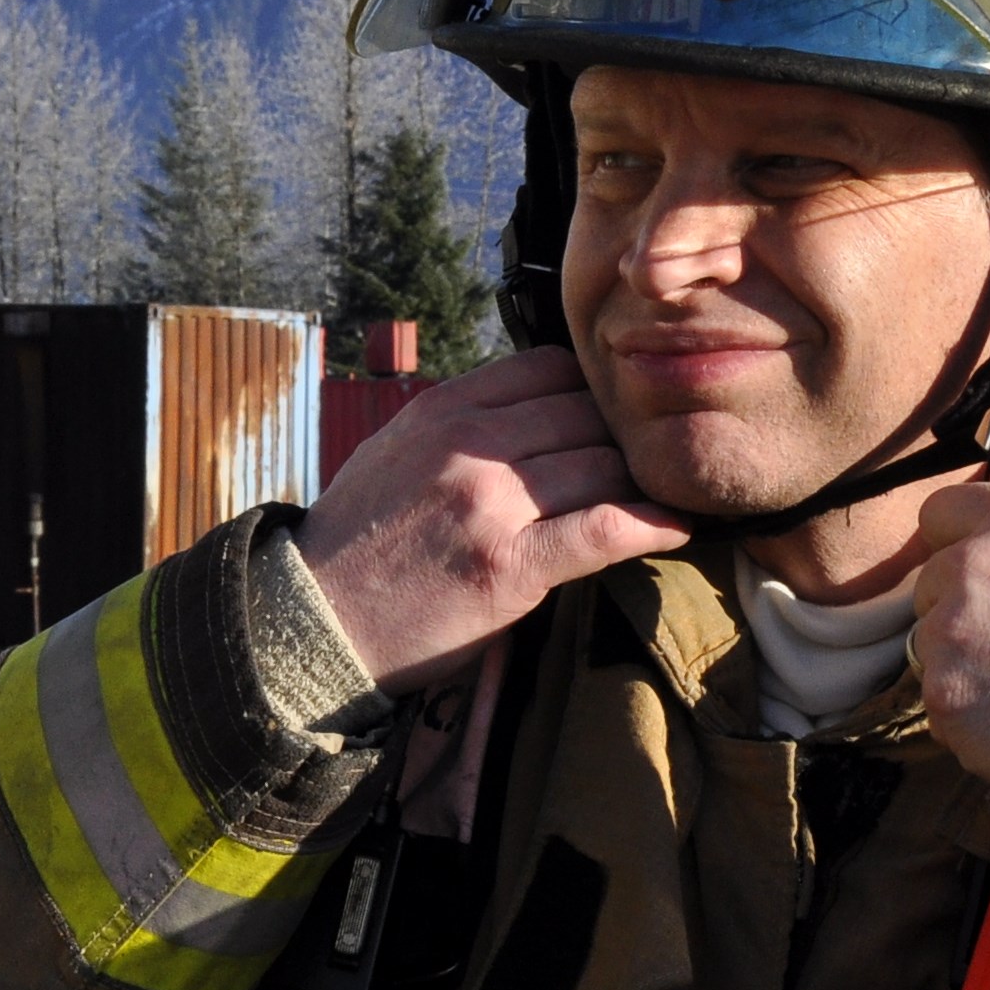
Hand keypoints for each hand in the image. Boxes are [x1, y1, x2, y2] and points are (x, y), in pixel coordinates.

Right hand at [298, 348, 687, 693]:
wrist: (311, 620)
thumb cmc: (359, 542)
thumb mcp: (398, 451)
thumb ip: (464, 423)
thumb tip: (539, 406)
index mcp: (444, 410)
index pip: (551, 369)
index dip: (592, 393)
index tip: (611, 421)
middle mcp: (469, 444)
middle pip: (587, 415)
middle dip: (623, 440)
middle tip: (649, 466)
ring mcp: (490, 504)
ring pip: (603, 466)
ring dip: (641, 483)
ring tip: (667, 497)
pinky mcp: (509, 567)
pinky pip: (605, 529)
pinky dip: (652, 526)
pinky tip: (678, 528)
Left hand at [910, 457, 989, 804]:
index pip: (939, 512)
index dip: (960, 542)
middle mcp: (971, 567)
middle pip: (932, 585)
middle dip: (964, 611)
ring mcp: (950, 634)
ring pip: (932, 647)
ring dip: (964, 666)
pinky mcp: (943, 697)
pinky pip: (940, 704)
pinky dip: (969, 718)